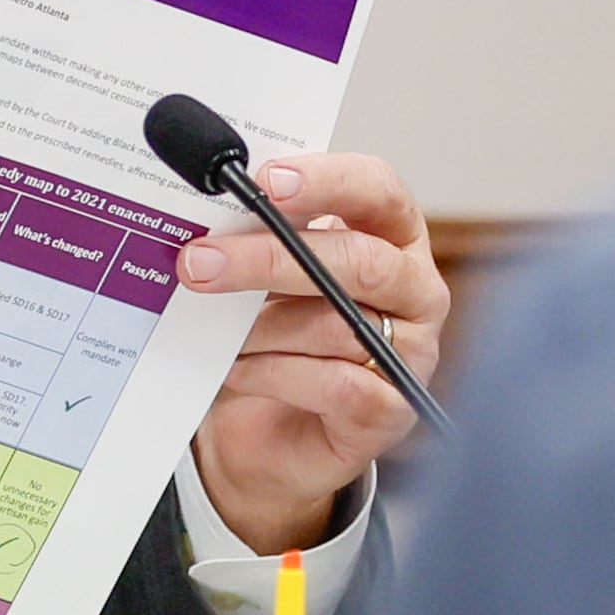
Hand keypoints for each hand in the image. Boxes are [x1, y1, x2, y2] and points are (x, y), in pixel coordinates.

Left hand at [174, 151, 446, 554]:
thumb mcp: (265, 277)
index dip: (328, 181)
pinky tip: (236, 370)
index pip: (379, 190)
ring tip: (213, 330)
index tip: (265, 182)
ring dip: (260, 327)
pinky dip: (273, 373)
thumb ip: (257, 239)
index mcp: (392, 236)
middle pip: (359, 260)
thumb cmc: (274, 335)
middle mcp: (415, 291)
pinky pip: (334, 384)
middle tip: (199, 261)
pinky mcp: (391, 412)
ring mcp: (412, 354)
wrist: (271, 433)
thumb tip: (210, 218)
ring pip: (338, 325)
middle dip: (270, 258)